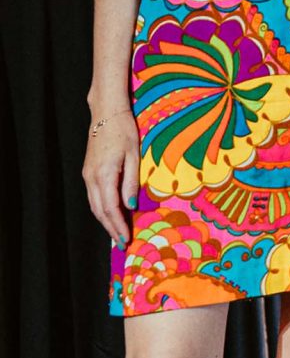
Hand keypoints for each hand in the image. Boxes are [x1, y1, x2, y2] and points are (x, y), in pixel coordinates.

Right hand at [83, 107, 139, 244]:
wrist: (106, 114)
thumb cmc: (124, 131)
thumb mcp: (134, 155)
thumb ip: (131, 181)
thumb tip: (130, 205)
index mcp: (104, 174)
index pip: (110, 207)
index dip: (118, 225)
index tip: (126, 238)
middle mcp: (91, 178)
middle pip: (99, 211)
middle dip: (111, 228)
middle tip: (122, 243)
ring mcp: (87, 175)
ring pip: (94, 205)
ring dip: (105, 221)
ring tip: (117, 234)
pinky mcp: (88, 172)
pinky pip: (94, 196)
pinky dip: (102, 210)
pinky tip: (111, 215)